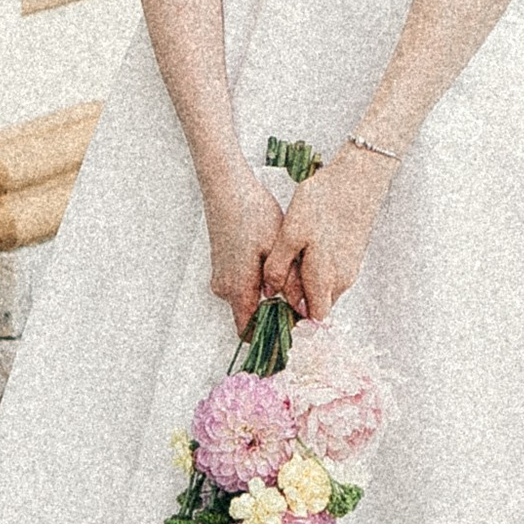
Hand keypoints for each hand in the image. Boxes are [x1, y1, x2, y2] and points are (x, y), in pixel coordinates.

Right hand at [203, 156, 293, 336]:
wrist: (227, 189)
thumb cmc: (252, 214)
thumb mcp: (278, 248)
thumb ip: (289, 282)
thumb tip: (302, 309)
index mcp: (238, 288)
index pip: (249, 332)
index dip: (271, 335)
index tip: (293, 330)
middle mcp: (225, 288)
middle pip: (250, 316)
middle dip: (274, 313)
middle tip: (301, 301)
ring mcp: (221, 276)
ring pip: (248, 299)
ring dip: (268, 295)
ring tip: (292, 278)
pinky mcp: (222, 265)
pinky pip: (242, 285)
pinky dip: (259, 282)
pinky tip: (276, 264)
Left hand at [277, 144, 396, 324]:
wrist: (360, 176)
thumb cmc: (325, 201)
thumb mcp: (291, 232)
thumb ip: (279, 267)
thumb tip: (270, 292)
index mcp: (325, 279)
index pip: (313, 321)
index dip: (294, 324)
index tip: (272, 318)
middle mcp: (341, 280)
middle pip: (316, 306)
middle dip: (294, 303)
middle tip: (270, 288)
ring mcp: (349, 268)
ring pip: (322, 289)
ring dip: (303, 285)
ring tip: (283, 266)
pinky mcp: (351, 255)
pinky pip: (329, 275)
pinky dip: (314, 271)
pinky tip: (301, 251)